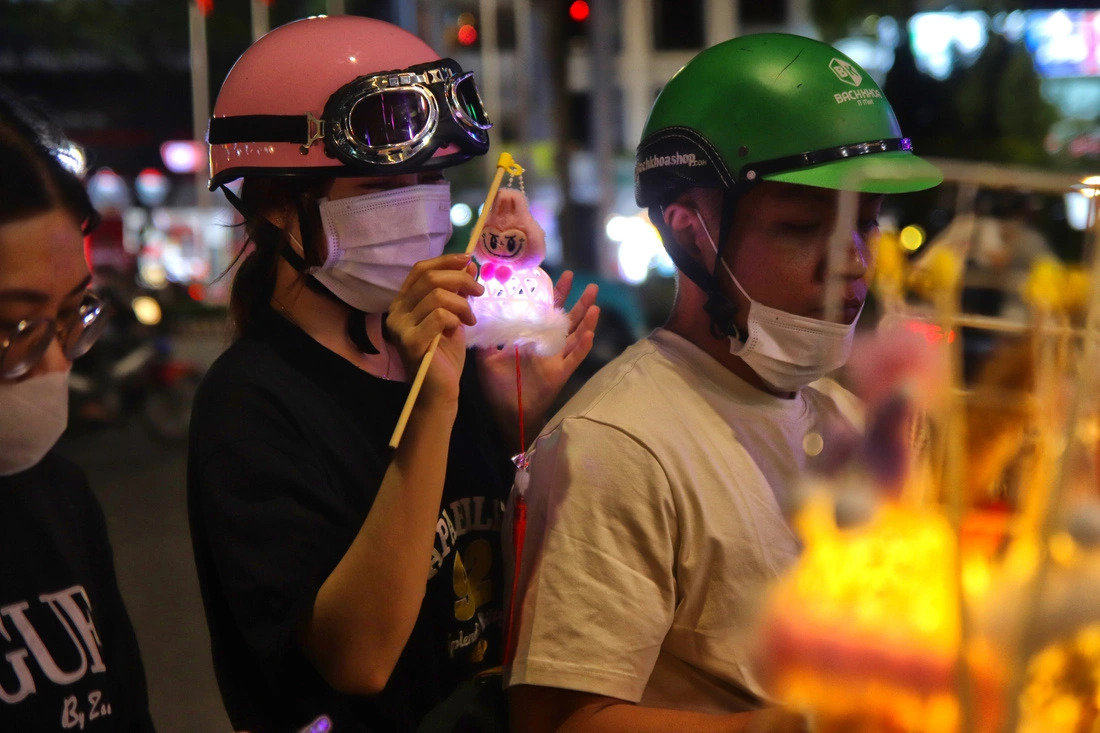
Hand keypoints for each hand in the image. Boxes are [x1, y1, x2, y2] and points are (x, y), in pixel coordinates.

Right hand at [386, 254, 483, 403]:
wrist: (439, 391)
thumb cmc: (444, 356)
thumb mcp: (454, 316)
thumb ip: (456, 293)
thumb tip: (468, 265)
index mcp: (403, 303)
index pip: (420, 270)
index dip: (444, 261)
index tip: (468, 260)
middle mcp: (396, 312)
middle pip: (429, 279)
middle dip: (459, 280)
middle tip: (478, 292)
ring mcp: (400, 326)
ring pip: (436, 296)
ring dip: (461, 304)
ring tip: (470, 319)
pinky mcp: (410, 341)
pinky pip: (439, 316)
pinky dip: (455, 318)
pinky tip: (459, 329)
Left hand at [475, 270, 598, 447]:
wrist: (506, 411)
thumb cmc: (499, 385)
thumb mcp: (487, 357)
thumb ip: (488, 337)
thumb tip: (480, 314)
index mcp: (534, 337)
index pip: (548, 310)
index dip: (558, 294)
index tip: (565, 276)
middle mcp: (548, 345)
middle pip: (569, 320)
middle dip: (580, 302)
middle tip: (591, 286)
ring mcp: (556, 359)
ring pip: (576, 336)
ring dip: (586, 322)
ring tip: (595, 306)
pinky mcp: (560, 374)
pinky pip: (574, 359)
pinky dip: (582, 347)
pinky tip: (589, 335)